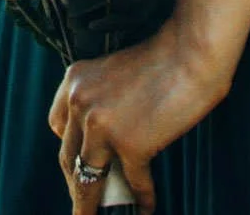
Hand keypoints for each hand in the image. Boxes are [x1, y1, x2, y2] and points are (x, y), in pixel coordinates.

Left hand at [49, 20, 230, 213]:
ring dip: (94, 205)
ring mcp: (103, 126)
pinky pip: (133, 182)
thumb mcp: (114, 72)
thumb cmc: (161, 59)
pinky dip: (142, 198)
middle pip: (69, 158)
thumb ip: (100, 101)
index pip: (59, 127)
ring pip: (90, 179)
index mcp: (74, 80)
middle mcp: (81, 102)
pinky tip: (147, 207)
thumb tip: (101, 145)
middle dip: (77, 185)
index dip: (69, 151)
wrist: (190, 51)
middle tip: (86, 204)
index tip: (78, 167)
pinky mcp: (131, 145)